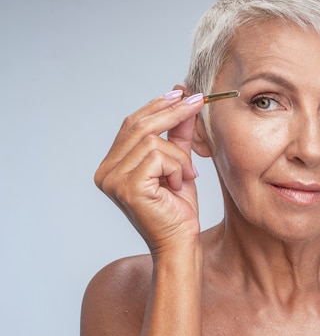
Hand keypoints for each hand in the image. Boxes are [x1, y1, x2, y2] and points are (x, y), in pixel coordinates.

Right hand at [94, 87, 205, 256]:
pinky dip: (177, 167)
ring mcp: (113, 179)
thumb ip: (178, 134)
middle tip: (198, 101)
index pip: (132, 124)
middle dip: (172, 111)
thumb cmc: (177, 209)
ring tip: (186, 176)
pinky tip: (178, 185)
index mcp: (112, 165)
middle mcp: (106, 171)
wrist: (180, 243)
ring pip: (152, 141)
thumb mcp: (179, 163)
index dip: (157, 105)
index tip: (181, 92)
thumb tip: (183, 98)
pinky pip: (158, 157)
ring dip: (179, 156)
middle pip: (139, 125)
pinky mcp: (127, 186)